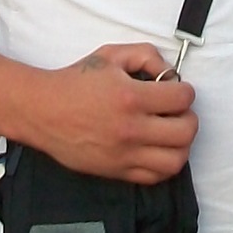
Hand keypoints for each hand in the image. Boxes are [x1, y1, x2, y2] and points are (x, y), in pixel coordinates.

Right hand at [23, 44, 199, 183]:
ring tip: (170, 133)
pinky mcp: (117, 171)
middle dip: (188, 118)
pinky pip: (155, 177)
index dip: (186, 91)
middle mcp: (131, 129)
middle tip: (177, 112)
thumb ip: (146, 55)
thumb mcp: (111, 55)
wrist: (43, 111)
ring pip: (175, 160)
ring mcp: (124, 154)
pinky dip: (164, 164)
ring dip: (181, 145)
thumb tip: (169, 74)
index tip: (177, 90)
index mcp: (130, 97)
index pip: (182, 98)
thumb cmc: (76, 81)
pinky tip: (157, 149)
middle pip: (185, 131)